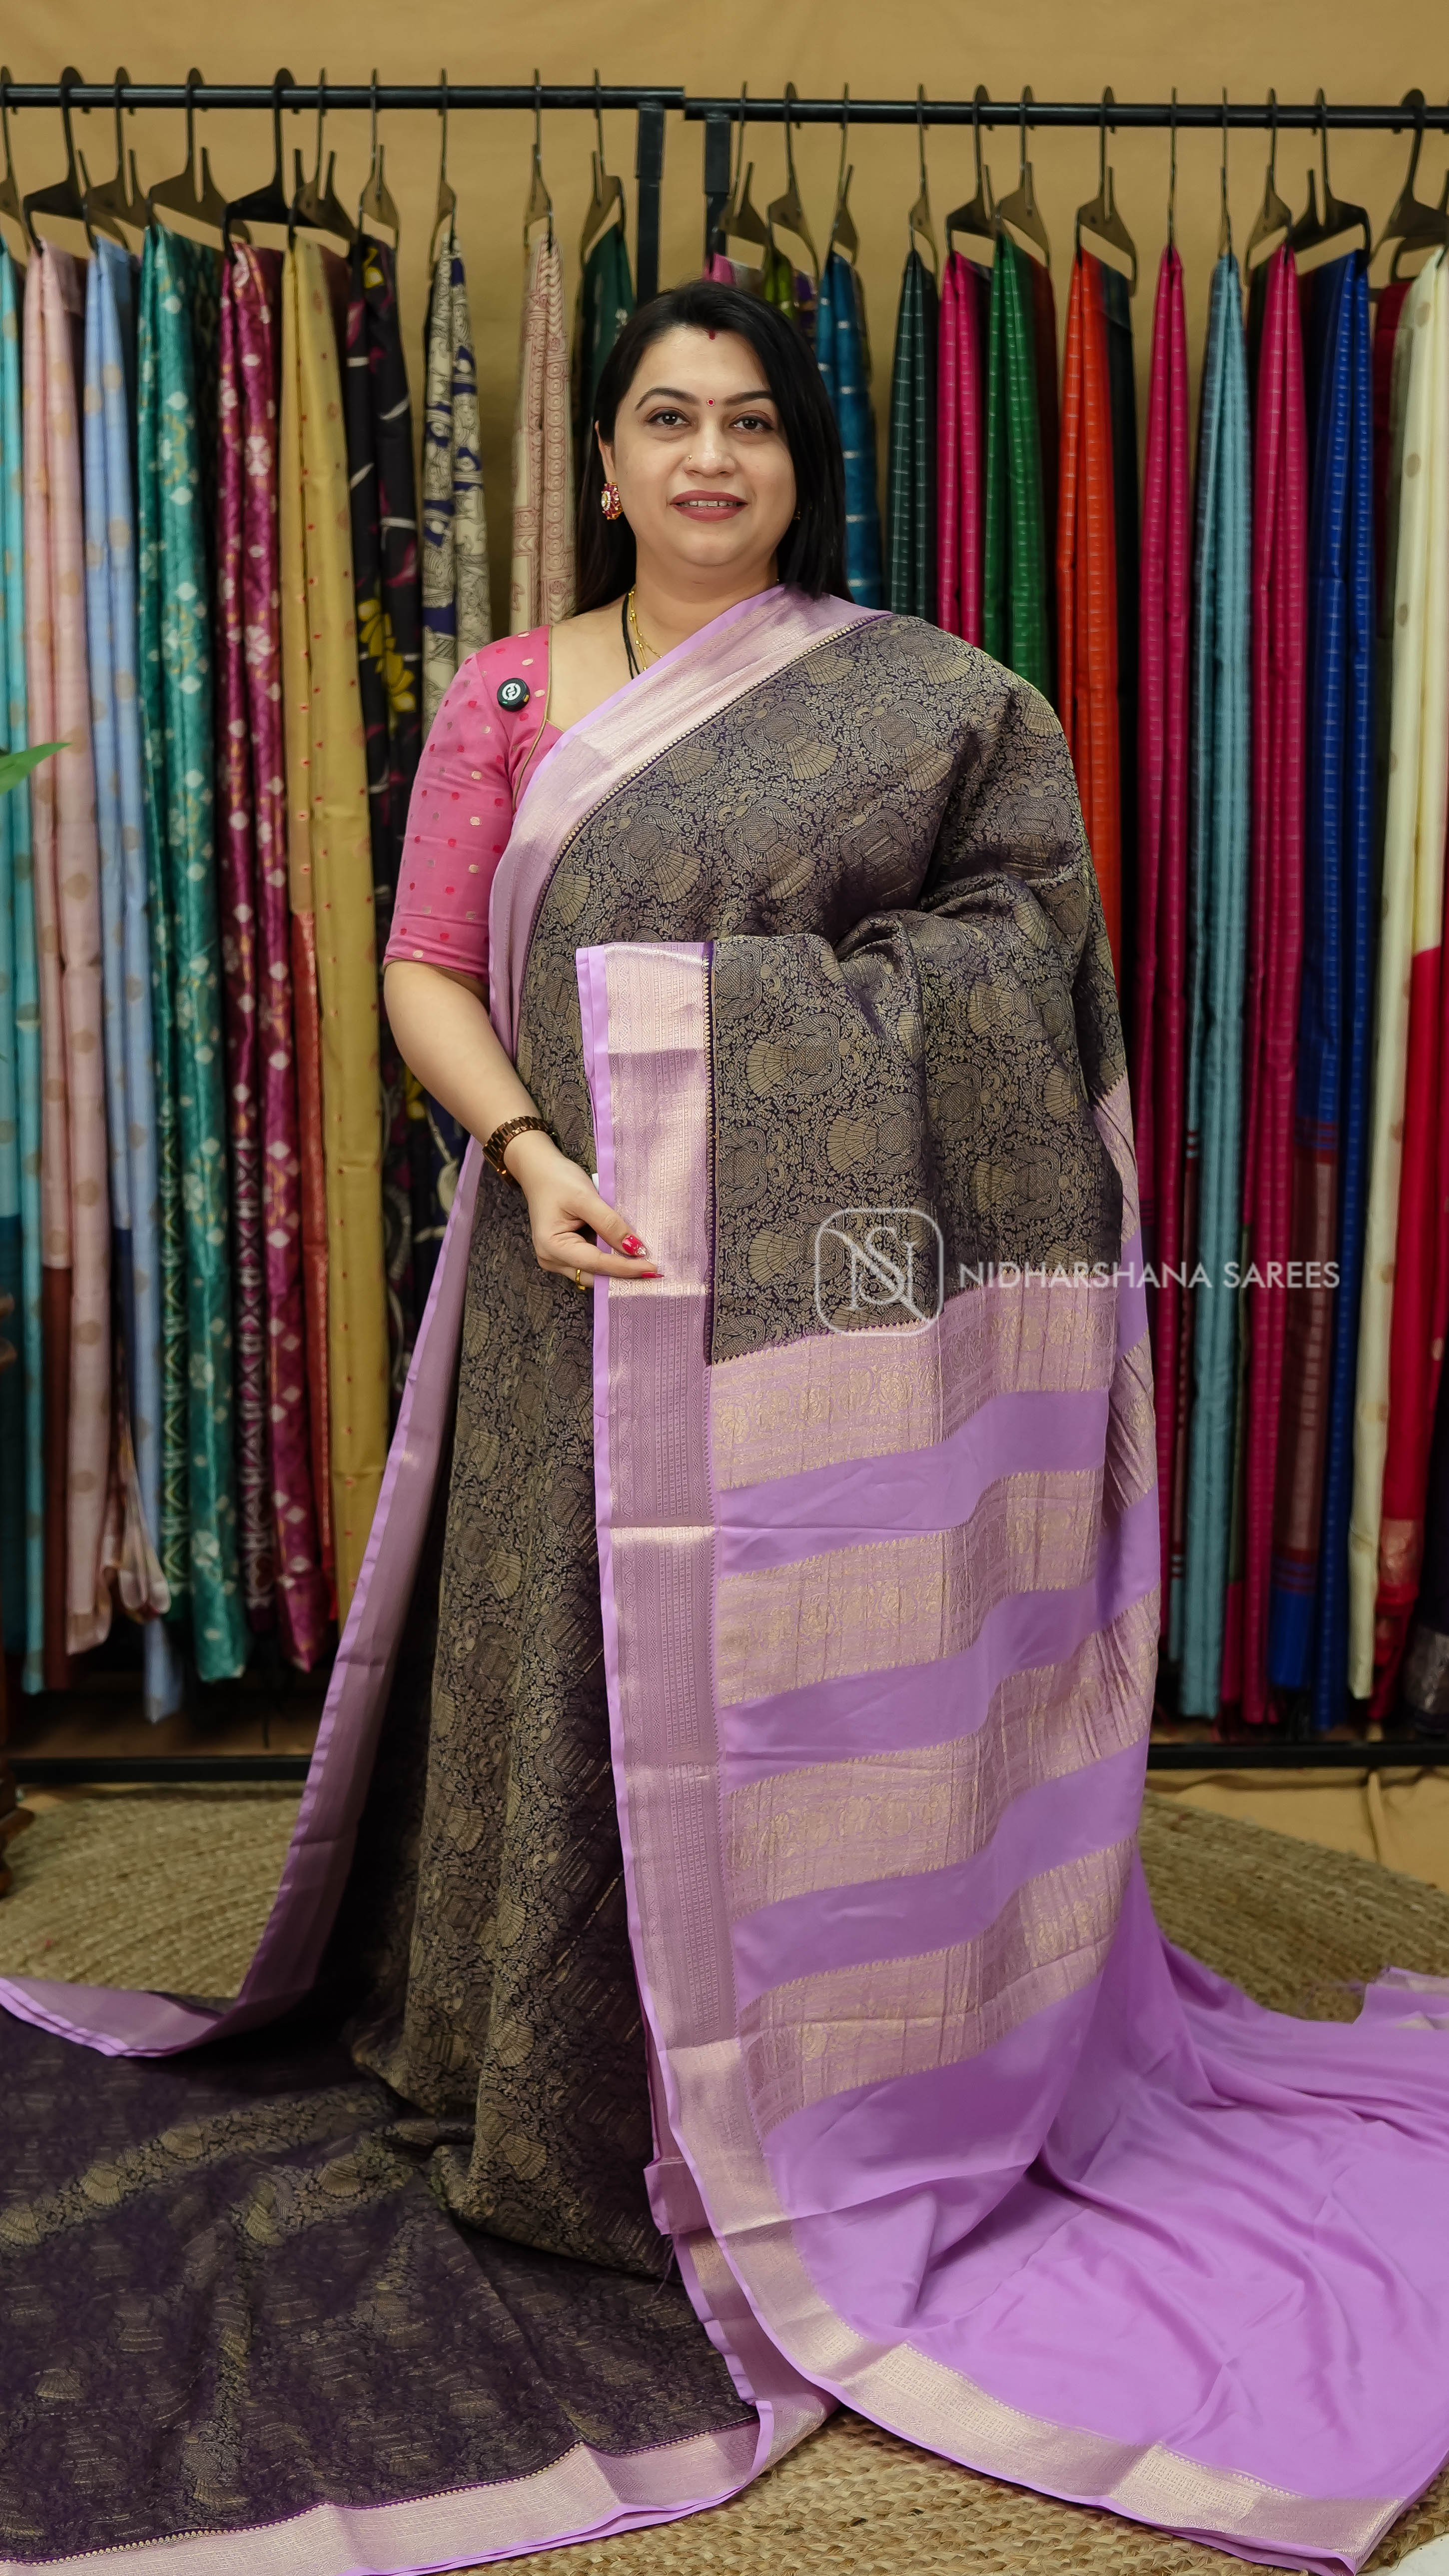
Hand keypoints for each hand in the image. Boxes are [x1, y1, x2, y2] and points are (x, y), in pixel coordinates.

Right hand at [504, 1131, 657, 1281]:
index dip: (625, 1268)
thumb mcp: (586, 1197)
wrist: (538, 1170)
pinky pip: (590, 1264)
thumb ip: (610, 1223)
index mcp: (552, 1246)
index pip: (596, 1263)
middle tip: (654, 1273)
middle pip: (594, 1275)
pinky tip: (628, 1257)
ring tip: (645, 1265)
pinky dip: (609, 1261)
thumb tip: (635, 1248)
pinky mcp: (564, 1254)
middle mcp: (551, 1259)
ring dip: (617, 1270)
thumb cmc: (558, 1180)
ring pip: (593, 1273)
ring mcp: (556, 1259)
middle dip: (622, 1275)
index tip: (652, 1268)